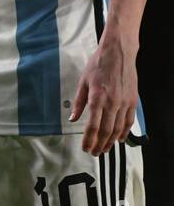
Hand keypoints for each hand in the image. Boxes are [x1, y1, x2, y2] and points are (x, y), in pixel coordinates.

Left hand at [69, 32, 137, 155]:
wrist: (118, 53)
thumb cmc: (99, 65)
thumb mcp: (83, 82)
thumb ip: (78, 103)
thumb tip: (73, 118)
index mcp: (97, 98)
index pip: (92, 126)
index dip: (89, 140)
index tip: (85, 148)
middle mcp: (112, 102)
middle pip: (106, 130)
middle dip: (99, 144)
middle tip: (94, 153)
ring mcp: (124, 102)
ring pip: (118, 128)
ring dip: (111, 141)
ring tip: (105, 149)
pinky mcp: (133, 101)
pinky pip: (129, 120)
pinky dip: (124, 132)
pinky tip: (119, 139)